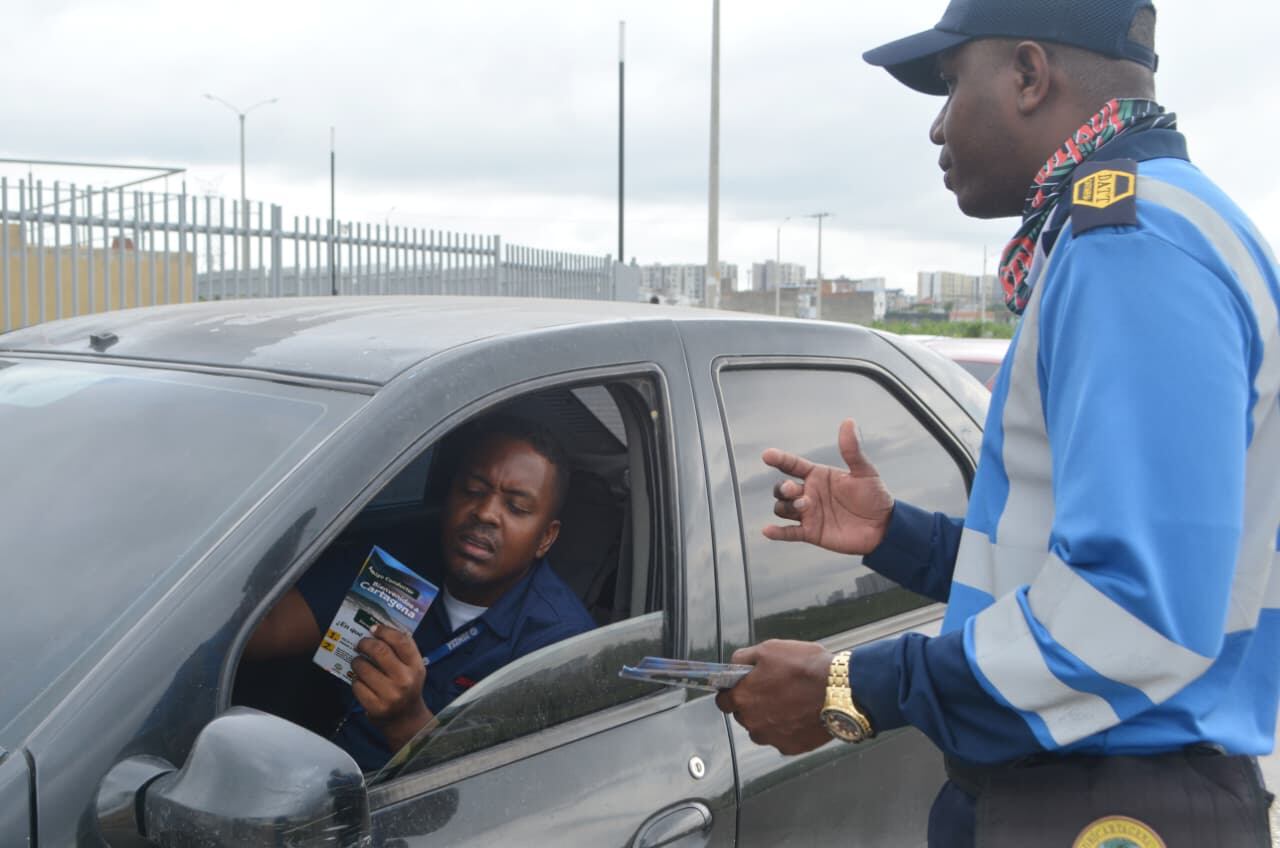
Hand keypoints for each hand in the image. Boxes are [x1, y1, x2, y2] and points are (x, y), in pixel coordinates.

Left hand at [351, 625, 433, 751]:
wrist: (406, 720)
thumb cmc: (407, 688)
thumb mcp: (413, 669)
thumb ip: (402, 650)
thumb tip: (378, 629)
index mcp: (416, 666)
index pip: (401, 640)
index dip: (385, 631)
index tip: (374, 629)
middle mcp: (405, 680)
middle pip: (379, 651)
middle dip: (365, 644)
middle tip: (361, 644)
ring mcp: (390, 695)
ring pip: (363, 667)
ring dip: (357, 662)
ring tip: (359, 663)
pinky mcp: (375, 706)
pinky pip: (357, 685)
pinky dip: (356, 681)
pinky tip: (361, 682)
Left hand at [715, 640, 833, 755]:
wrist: (841, 690)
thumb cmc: (805, 668)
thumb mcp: (769, 649)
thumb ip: (744, 658)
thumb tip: (735, 664)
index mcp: (743, 698)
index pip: (723, 701)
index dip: (731, 692)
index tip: (740, 687)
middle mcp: (753, 723)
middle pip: (744, 716)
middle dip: (753, 704)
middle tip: (773, 689)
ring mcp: (772, 738)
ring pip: (762, 729)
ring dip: (770, 718)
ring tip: (791, 701)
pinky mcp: (791, 748)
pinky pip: (782, 738)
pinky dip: (789, 729)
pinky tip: (801, 714)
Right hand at [762, 418, 893, 555]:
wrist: (884, 526)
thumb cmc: (874, 496)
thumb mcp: (864, 471)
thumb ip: (852, 450)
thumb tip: (848, 421)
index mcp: (818, 476)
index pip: (792, 465)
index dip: (779, 459)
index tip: (767, 455)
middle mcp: (809, 493)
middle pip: (782, 488)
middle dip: (783, 488)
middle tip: (793, 490)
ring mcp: (808, 514)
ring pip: (782, 508)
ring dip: (786, 506)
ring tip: (804, 507)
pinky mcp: (811, 532)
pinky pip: (789, 533)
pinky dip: (777, 532)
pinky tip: (768, 530)